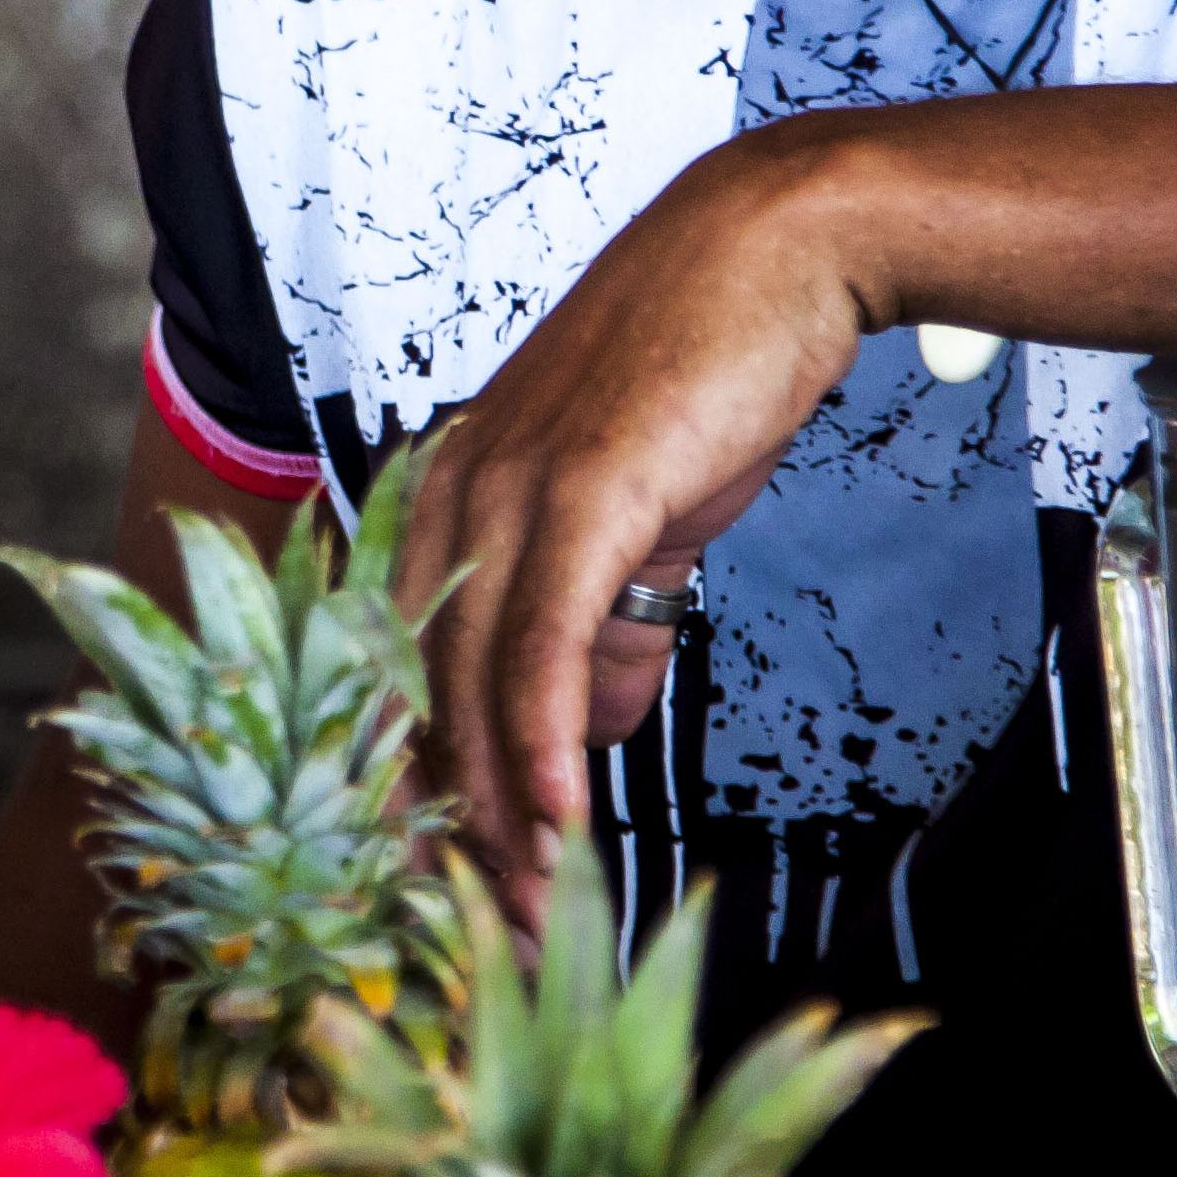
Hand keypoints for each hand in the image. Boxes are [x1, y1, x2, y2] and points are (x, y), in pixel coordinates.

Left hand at [391, 123, 887, 939]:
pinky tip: (555, 815)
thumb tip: (589, 729)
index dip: (418, 783)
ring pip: (477, 677)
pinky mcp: (579, 485)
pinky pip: (542, 637)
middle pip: (422, 688)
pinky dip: (542, 737)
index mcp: (449, 493)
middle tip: (489, 929)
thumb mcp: (643, 516)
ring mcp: (507, 481)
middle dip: (452, 823)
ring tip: (533, 904)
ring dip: (502, 808)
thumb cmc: (707, 371)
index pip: (402, 665)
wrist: (774, 248)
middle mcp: (452, 487)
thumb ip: (607, 624)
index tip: (436, 881)